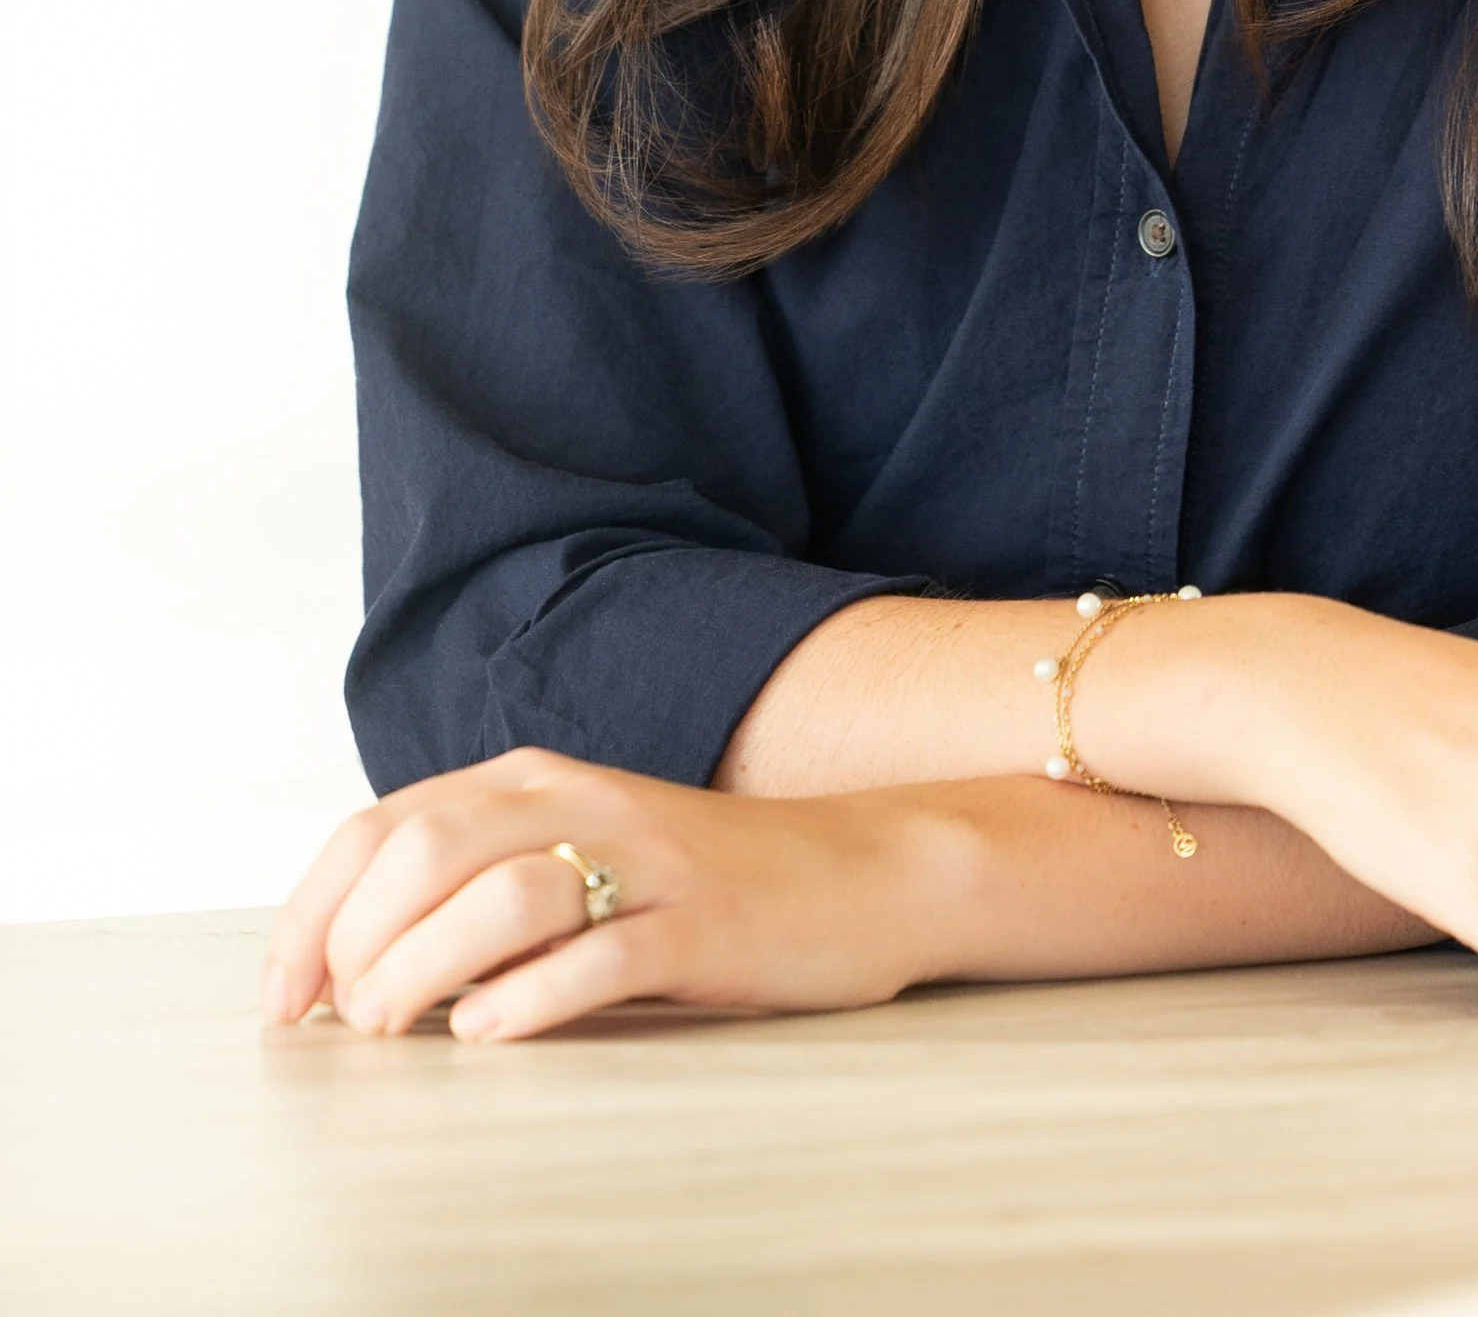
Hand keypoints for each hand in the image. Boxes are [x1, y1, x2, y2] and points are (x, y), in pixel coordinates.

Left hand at [261, 750, 966, 1042]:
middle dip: (358, 944)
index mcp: (532, 781)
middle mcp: (579, 801)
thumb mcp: (575, 860)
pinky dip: (529, 997)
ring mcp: (645, 859)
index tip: (280, 1001)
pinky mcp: (702, 922)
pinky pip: (601, 952)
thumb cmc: (696, 886)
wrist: (860, 872)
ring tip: (402, 1030)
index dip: (310, 915)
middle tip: (351, 1022)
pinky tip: (491, 1033)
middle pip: (425, 849)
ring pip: (500, 893)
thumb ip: (476, 889)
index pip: (380, 827)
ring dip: (424, 969)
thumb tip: (352, 970)